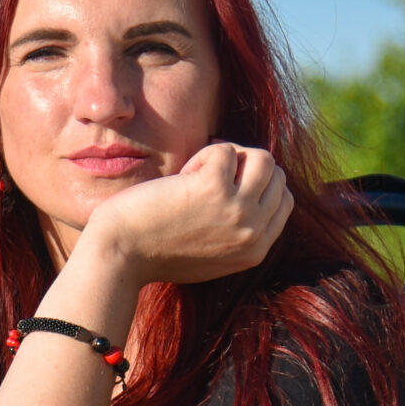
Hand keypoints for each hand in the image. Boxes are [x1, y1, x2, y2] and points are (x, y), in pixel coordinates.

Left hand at [82, 141, 290, 285]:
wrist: (121, 255)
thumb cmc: (156, 250)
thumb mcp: (211, 252)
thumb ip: (237, 230)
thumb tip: (250, 185)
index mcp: (256, 250)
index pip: (283, 201)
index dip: (257, 183)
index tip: (227, 183)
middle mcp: (254, 233)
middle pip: (275, 177)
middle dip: (243, 167)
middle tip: (206, 178)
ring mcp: (238, 211)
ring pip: (263, 159)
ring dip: (231, 156)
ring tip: (198, 173)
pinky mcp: (214, 188)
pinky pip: (225, 150)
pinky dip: (204, 154)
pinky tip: (182, 176)